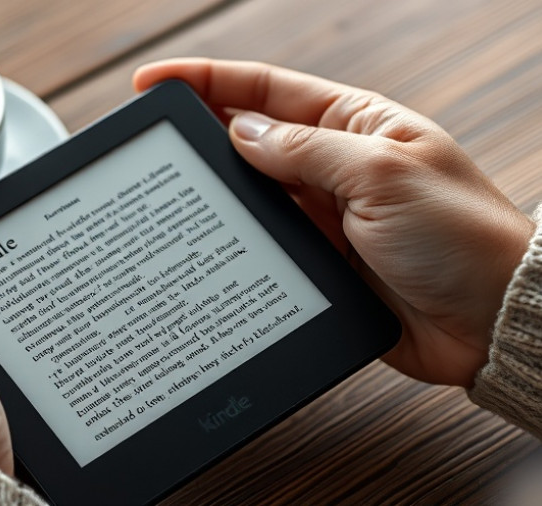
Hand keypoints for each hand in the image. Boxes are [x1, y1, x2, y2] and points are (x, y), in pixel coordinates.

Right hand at [134, 58, 533, 386]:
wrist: (489, 322)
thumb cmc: (461, 237)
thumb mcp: (381, 174)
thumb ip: (305, 150)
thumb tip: (240, 132)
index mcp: (355, 124)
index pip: (267, 90)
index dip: (207, 81)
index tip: (154, 83)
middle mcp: (334, 166)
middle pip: (251, 139)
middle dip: (200, 135)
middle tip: (151, 142)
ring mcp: (323, 215)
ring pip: (252, 194)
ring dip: (216, 192)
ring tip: (169, 192)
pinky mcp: (318, 261)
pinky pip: (264, 242)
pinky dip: (235, 239)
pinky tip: (208, 240)